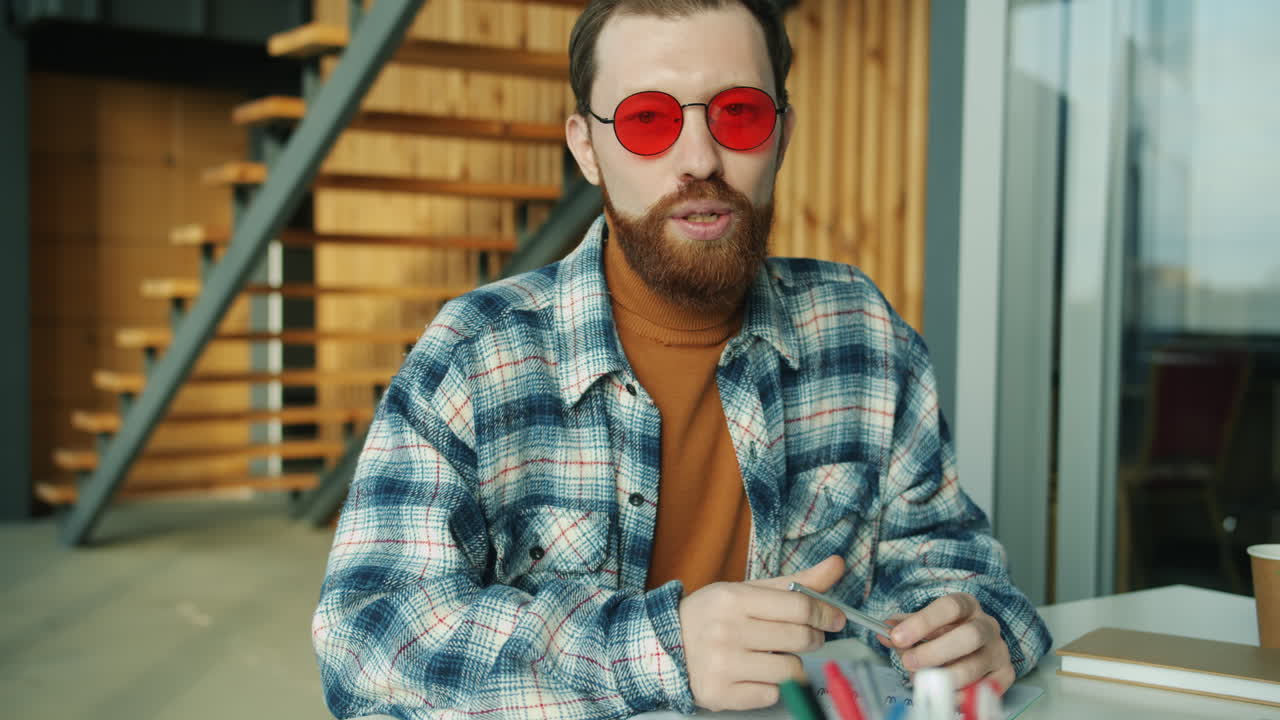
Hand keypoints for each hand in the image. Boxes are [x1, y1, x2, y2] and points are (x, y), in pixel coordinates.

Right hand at [678, 555, 847, 710]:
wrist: (664, 646)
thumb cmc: (714, 617)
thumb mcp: (747, 591)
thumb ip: (794, 582)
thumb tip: (837, 565)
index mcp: (732, 599)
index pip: (798, 605)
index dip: (824, 613)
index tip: (835, 618)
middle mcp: (725, 631)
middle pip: (800, 638)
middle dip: (812, 638)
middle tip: (805, 637)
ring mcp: (722, 665)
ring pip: (791, 670)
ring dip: (791, 664)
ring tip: (773, 656)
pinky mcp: (720, 694)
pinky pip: (771, 695)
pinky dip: (770, 687)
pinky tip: (754, 674)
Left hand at [877, 593, 1014, 694]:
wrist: (978, 643)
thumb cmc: (946, 631)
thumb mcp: (925, 623)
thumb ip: (905, 626)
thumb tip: (884, 631)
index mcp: (967, 605)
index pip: (949, 606)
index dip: (922, 622)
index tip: (897, 636)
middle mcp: (987, 625)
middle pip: (968, 636)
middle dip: (935, 652)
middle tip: (908, 662)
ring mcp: (998, 650)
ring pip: (975, 666)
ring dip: (944, 677)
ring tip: (921, 681)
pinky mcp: (1005, 674)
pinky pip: (986, 688)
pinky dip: (962, 694)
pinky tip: (945, 694)